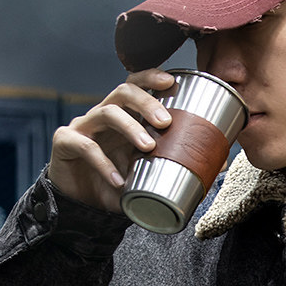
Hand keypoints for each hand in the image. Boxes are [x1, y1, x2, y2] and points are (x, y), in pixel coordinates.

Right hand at [47, 68, 176, 211]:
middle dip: (146, 102)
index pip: (134, 87)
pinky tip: (118, 180)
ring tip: (148, 147)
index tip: (170, 81)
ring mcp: (83, 126)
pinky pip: (85, 145)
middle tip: (165, 122)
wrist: (82, 207)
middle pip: (123, 92)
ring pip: (106, 112)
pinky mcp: (65, 142)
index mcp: (123, 118)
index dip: (150, 78)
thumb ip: (174, 168)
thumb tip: (219, 166)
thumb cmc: (115, 186)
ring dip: (130, 127)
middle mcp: (103, 116)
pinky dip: (103, 163)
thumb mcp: (147, 175)